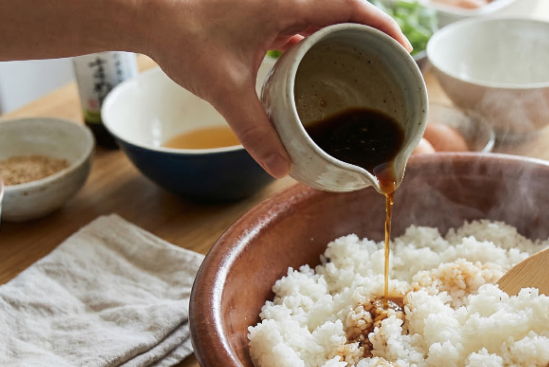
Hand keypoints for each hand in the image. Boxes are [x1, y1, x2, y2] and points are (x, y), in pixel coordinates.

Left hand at [140, 0, 408, 177]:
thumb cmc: (183, 37)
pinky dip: (313, 38)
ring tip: (358, 67)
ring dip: (341, 35)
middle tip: (387, 65)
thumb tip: (279, 168)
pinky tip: (310, 64)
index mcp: (288, 3)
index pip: (352, 6)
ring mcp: (269, 1)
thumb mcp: (225, 89)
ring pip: (320, 14)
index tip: (403, 50)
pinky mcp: (255, 10)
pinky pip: (298, 19)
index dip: (384, 26)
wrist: (145, 12)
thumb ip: (255, 130)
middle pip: (343, 9)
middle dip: (369, 34)